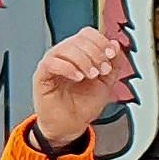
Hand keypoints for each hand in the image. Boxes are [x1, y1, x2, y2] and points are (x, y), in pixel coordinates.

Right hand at [29, 25, 131, 152]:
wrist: (71, 125)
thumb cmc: (84, 105)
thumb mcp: (107, 83)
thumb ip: (114, 64)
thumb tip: (116, 45)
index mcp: (80, 54)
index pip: (87, 34)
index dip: (101, 41)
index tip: (111, 54)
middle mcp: (65, 56)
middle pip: (78, 39)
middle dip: (95, 53)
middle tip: (102, 70)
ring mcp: (52, 64)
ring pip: (66, 48)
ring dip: (84, 60)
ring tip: (91, 76)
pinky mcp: (42, 75)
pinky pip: (51, 62)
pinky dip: (68, 68)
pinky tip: (78, 78)